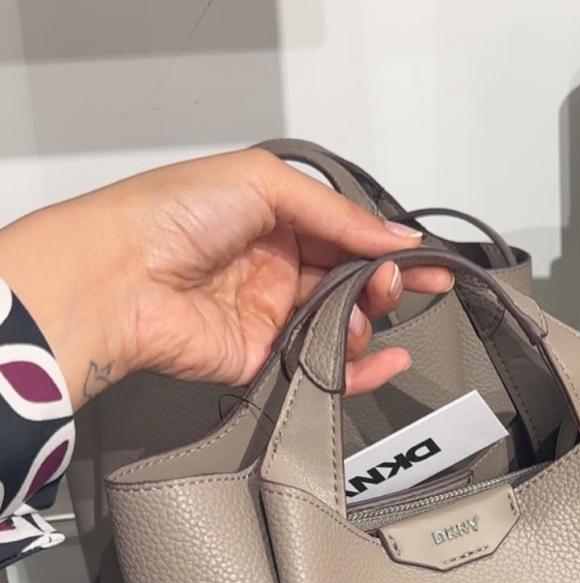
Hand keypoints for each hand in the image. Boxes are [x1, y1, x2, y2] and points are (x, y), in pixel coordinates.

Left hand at [0, 147, 452, 409]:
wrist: (118, 279)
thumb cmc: (169, 216)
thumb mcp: (262, 182)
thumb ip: (336, 213)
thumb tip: (395, 237)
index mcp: (274, 220)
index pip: (348, 236)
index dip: (389, 248)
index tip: (429, 262)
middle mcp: (275, 268)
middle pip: (352, 281)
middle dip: (386, 283)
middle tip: (400, 284)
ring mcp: (272, 315)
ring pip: (343, 324)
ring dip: (366, 318)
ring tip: (362, 310)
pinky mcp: (265, 359)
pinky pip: (324, 367)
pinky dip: (362, 371)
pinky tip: (390, 360)